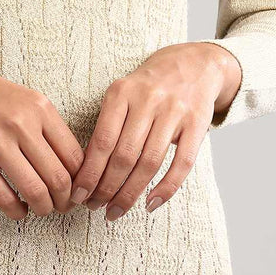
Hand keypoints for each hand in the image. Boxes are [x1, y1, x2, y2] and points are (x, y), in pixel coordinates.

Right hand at [0, 36, 84, 219]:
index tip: (76, 190)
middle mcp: (21, 123)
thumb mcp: (21, 96)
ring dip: (43, 208)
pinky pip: (3, 196)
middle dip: (64, 201)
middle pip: (58, 178)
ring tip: (40, 209)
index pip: (74, 155)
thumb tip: (67, 164)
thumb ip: (44, 125)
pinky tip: (18, 210)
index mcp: (38, 106)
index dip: (79, 181)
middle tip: (61, 206)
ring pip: (35, 191)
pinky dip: (16, 211)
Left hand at [68, 42, 237, 221]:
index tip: (78, 194)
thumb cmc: (148, 86)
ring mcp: (174, 111)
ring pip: (149, 163)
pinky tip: (150, 204)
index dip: (89, 172)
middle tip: (95, 208)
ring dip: (130, 194)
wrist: (193, 64)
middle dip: (106, 188)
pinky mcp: (197, 124)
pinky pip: (182, 163)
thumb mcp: (123, 94)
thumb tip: (86, 170)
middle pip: (124, 155)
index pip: (102, 140)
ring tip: (116, 211)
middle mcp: (148, 100)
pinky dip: (166, 188)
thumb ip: (107, 125)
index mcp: (122, 92)